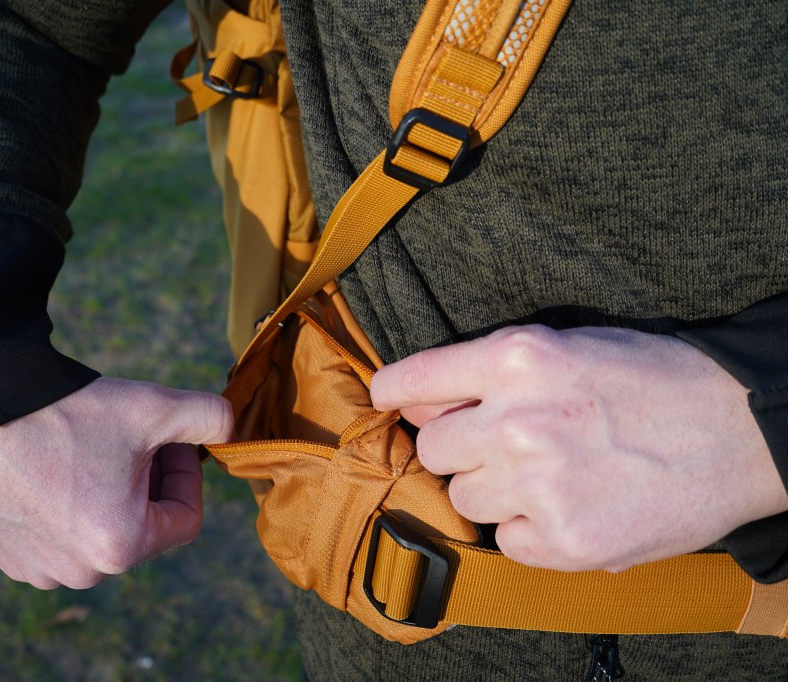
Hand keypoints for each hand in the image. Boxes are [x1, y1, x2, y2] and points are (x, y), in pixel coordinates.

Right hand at [0, 377, 235, 588]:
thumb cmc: (67, 411)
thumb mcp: (153, 407)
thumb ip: (212, 417)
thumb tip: (233, 426)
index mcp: (121, 545)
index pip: (186, 519)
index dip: (185, 474)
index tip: (167, 441)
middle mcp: (80, 572)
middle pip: (143, 528)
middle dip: (147, 485)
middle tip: (130, 440)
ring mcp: (39, 570)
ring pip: (101, 534)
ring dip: (109, 496)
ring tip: (90, 452)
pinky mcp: (9, 559)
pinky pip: (60, 539)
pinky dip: (68, 509)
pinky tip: (53, 468)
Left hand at [370, 325, 787, 572]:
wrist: (739, 429)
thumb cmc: (652, 379)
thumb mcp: (565, 345)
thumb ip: (488, 371)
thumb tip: (423, 400)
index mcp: (514, 360)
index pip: (412, 382)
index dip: (394, 393)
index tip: (387, 402)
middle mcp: (516, 420)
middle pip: (432, 448)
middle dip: (457, 446)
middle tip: (501, 443)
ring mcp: (538, 486)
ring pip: (461, 498)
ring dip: (490, 489)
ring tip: (544, 475)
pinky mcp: (564, 542)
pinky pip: (504, 540)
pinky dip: (526, 529)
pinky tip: (567, 506)